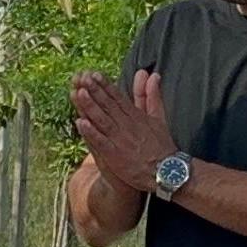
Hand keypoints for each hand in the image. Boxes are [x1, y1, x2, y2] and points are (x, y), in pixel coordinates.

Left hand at [71, 69, 178, 195]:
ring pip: (102, 120)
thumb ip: (152, 96)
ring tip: (79, 93)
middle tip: (83, 78)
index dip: (106, 86)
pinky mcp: (115, 155)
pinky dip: (91, 132)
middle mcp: (127, 125)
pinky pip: (100, 141)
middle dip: (95, 91)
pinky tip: (80, 122)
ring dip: (90, 106)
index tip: (95, 74)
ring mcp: (120, 140)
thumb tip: (153, 74)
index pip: (118, 97)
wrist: (167, 172)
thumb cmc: (163, 146)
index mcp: (136, 116)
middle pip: (108, 105)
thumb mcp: (159, 117)